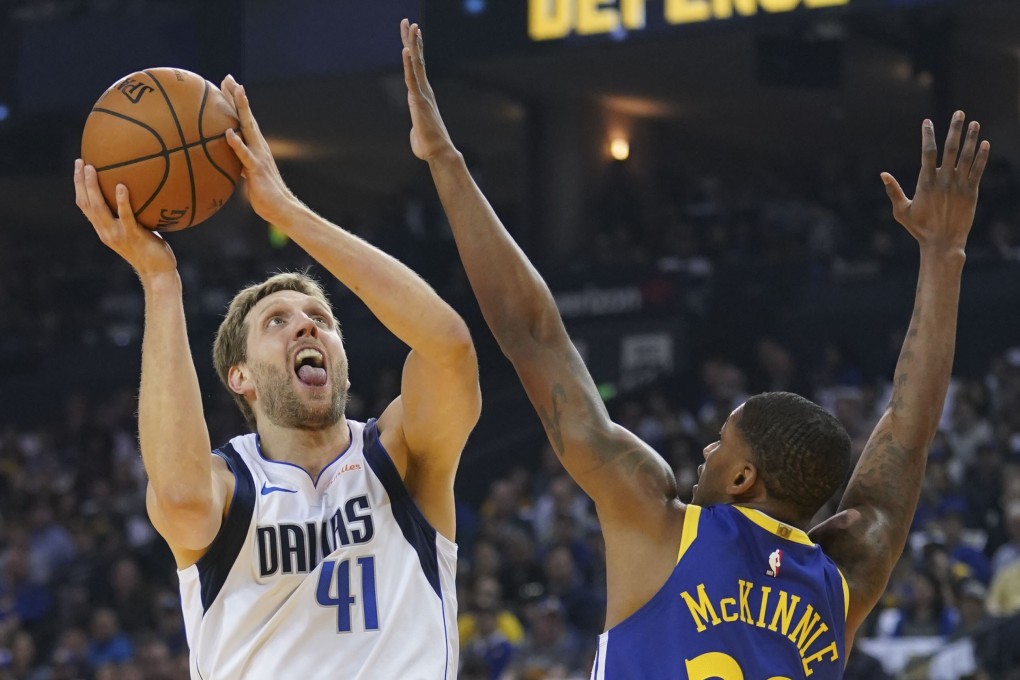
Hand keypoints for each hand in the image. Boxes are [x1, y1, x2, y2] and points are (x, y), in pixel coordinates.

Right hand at [73, 159, 176, 278]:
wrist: (158, 272)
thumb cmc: (152, 250)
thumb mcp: (138, 230)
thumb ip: (133, 215)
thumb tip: (141, 191)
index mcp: (104, 229)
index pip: (85, 205)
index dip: (79, 186)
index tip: (80, 167)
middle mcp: (105, 232)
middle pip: (86, 204)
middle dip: (81, 182)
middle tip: (81, 162)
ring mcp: (117, 235)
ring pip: (98, 208)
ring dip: (93, 187)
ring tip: (93, 168)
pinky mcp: (132, 236)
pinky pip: (125, 216)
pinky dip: (122, 201)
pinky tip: (122, 186)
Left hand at [221, 74, 298, 225]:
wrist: (281, 208)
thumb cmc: (264, 195)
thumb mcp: (248, 175)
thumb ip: (239, 163)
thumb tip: (227, 161)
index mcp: (256, 147)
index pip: (243, 121)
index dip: (235, 103)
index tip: (226, 85)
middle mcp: (259, 146)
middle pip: (246, 117)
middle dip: (236, 97)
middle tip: (228, 78)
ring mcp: (259, 156)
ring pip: (248, 128)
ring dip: (241, 109)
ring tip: (235, 92)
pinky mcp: (256, 169)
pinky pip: (245, 155)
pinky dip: (237, 144)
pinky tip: (229, 133)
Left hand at [401, 19, 457, 162]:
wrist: (438, 153)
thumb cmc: (428, 146)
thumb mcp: (418, 133)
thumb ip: (415, 127)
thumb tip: (416, 132)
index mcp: (422, 95)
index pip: (416, 68)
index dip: (414, 50)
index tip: (411, 34)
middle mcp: (424, 90)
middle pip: (417, 59)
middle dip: (412, 40)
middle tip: (409, 22)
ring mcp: (422, 94)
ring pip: (416, 64)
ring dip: (413, 43)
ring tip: (411, 25)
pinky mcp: (418, 100)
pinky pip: (411, 78)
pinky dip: (408, 64)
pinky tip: (406, 50)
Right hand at [882, 111, 989, 252]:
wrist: (943, 243)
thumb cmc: (919, 228)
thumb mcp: (901, 211)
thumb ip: (894, 191)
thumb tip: (883, 174)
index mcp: (926, 182)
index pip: (927, 152)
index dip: (928, 135)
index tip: (927, 122)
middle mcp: (944, 180)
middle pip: (951, 148)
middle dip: (955, 129)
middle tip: (959, 113)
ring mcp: (960, 185)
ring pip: (967, 156)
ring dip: (972, 138)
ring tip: (975, 123)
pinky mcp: (972, 192)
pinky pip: (978, 170)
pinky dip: (982, 156)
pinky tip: (985, 144)